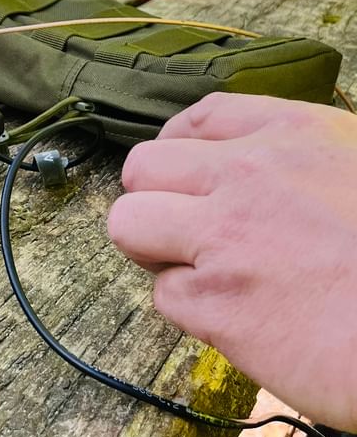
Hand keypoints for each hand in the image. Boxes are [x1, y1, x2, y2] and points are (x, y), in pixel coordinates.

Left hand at [106, 93, 356, 430]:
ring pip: (129, 224)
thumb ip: (307, 165)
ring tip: (199, 273)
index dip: (181, 149)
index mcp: (294, 132)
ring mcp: (225, 236)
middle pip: (144, 167)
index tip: (186, 176)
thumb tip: (273, 182)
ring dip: (155, 250)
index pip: (202, 117)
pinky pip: (165, 296)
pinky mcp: (216, 303)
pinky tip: (242, 319)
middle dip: (156, 201)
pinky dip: (193, 311)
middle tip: (187, 233)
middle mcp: (249, 172)